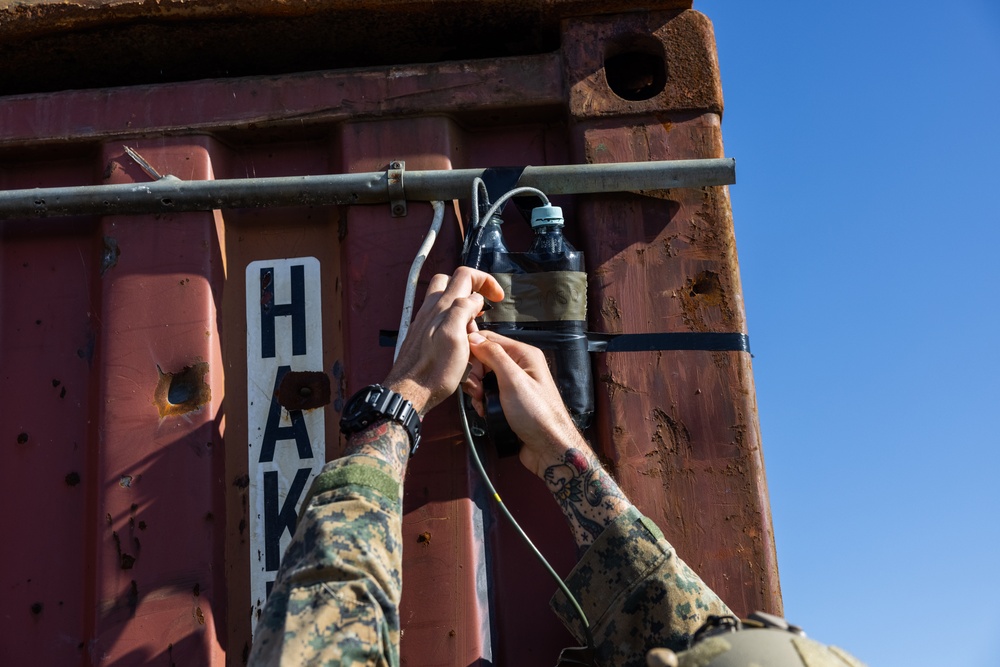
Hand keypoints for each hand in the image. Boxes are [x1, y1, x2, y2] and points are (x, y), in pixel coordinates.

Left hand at [385, 267, 503, 414]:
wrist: (410, 391)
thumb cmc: (434, 371)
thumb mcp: (456, 338)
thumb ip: (463, 309)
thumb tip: (474, 298)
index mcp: (442, 307)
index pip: (466, 275)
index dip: (486, 281)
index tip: (497, 297)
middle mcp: (431, 309)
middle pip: (452, 280)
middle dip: (472, 287)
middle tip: (484, 304)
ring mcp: (424, 321)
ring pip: (444, 298)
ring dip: (462, 304)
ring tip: (473, 324)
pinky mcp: (421, 334)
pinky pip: (439, 316)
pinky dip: (453, 320)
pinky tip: (460, 338)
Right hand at [465, 330, 586, 477]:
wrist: (548, 448)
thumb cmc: (537, 414)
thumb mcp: (513, 380)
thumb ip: (493, 355)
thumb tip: (474, 336)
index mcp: (524, 354)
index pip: (489, 338)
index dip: (473, 350)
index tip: (466, 367)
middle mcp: (520, 365)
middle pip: (484, 358)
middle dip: (475, 374)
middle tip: (477, 391)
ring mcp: (514, 383)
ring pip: (484, 377)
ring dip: (477, 390)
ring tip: (481, 403)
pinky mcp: (509, 399)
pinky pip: (488, 393)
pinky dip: (482, 401)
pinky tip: (484, 411)